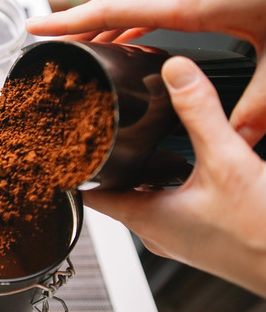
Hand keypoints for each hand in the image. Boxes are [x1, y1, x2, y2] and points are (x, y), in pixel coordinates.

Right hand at [26, 0, 265, 145]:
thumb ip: (256, 104)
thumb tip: (238, 142)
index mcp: (187, 3)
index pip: (111, 11)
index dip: (69, 21)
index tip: (35, 28)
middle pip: (111, 8)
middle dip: (74, 27)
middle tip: (45, 48)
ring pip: (130, 5)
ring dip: (101, 26)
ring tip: (79, 53)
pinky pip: (151, 4)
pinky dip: (129, 22)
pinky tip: (128, 42)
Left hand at [82, 57, 265, 297]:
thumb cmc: (263, 234)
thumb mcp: (227, 161)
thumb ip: (200, 113)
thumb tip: (177, 72)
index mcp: (146, 218)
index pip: (90, 195)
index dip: (77, 169)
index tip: (66, 146)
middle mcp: (155, 233)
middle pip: (116, 193)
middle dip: (111, 163)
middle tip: (104, 131)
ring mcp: (178, 238)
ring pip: (145, 199)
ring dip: (142, 173)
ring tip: (140, 141)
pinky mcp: (200, 238)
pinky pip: (171, 206)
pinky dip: (168, 184)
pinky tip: (185, 166)